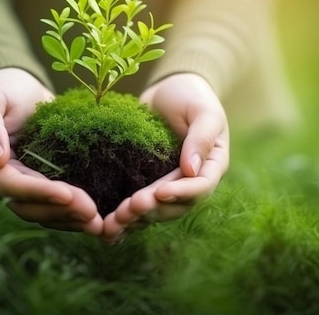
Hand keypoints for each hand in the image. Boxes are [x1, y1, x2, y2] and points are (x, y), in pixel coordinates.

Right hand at [0, 68, 103, 234]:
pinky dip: (73, 212)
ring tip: (98, 222)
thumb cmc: (2, 89)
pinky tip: (97, 217)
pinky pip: (55, 204)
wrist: (19, 88)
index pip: (9, 185)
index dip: (38, 192)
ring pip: (42, 211)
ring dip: (69, 219)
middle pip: (28, 206)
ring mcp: (21, 184)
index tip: (67, 194)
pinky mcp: (42, 182)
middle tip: (92, 214)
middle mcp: (0, 180)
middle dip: (60, 211)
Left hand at [100, 73, 229, 242]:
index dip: (180, 194)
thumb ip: (201, 138)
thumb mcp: (203, 112)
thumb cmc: (191, 96)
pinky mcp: (147, 184)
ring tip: (112, 223)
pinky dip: (125, 218)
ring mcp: (169, 185)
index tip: (159, 193)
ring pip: (155, 212)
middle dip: (151, 210)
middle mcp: (191, 182)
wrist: (169, 91)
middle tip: (127, 210)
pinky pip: (139, 206)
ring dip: (134, 219)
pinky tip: (106, 227)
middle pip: (174, 206)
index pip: (200, 187)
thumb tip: (191, 170)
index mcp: (212, 166)